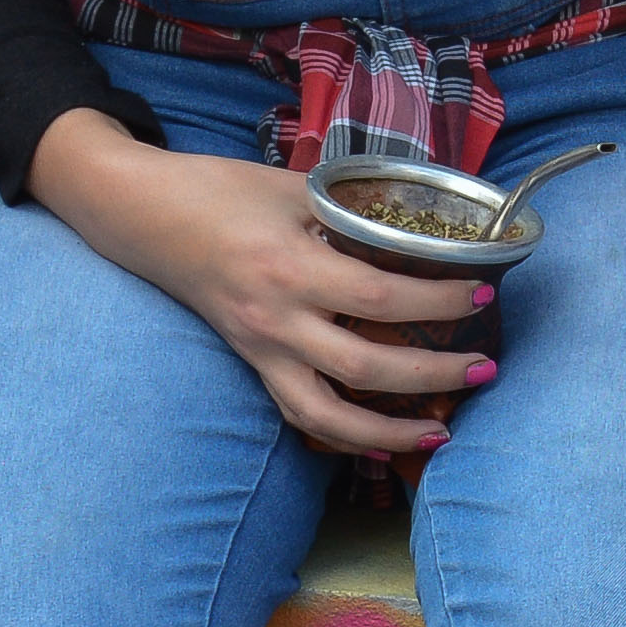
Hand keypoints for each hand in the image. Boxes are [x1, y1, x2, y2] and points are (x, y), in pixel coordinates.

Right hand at [30, 112, 484, 456]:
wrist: (140, 216)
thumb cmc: (218, 190)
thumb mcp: (292, 187)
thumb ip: (351, 207)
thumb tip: (420, 216)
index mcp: (289, 268)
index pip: (379, 295)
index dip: (436, 300)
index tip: (483, 293)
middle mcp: (274, 320)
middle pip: (364, 366)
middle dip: (431, 376)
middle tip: (485, 369)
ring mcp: (258, 349)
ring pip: (325, 415)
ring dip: (386, 432)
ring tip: (440, 432)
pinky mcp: (248, 362)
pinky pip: (296, 412)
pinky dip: (340, 433)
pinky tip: (377, 439)